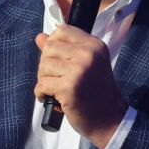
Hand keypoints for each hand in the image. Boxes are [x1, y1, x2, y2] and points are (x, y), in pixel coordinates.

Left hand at [35, 27, 127, 148]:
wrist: (109, 118)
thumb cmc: (97, 91)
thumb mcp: (86, 64)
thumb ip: (64, 49)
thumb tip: (39, 37)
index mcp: (94, 45)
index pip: (62, 30)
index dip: (53, 43)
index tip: (58, 59)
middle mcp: (88, 54)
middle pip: (49, 48)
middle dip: (47, 64)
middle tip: (57, 78)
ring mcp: (79, 70)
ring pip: (43, 66)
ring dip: (44, 80)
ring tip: (56, 88)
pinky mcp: (69, 87)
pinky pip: (42, 84)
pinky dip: (42, 93)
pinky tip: (52, 98)